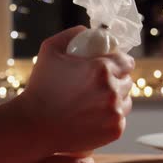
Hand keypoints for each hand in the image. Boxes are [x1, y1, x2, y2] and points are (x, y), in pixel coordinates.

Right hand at [19, 26, 134, 153]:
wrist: (35, 125)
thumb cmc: (40, 88)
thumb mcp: (50, 51)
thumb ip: (71, 35)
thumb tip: (88, 31)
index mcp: (102, 69)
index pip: (127, 62)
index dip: (119, 63)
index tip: (111, 67)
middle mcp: (112, 90)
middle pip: (127, 82)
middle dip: (117, 81)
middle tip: (99, 86)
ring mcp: (115, 113)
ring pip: (126, 102)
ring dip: (116, 100)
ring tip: (96, 103)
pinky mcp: (114, 131)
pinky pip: (120, 120)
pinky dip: (111, 119)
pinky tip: (95, 117)